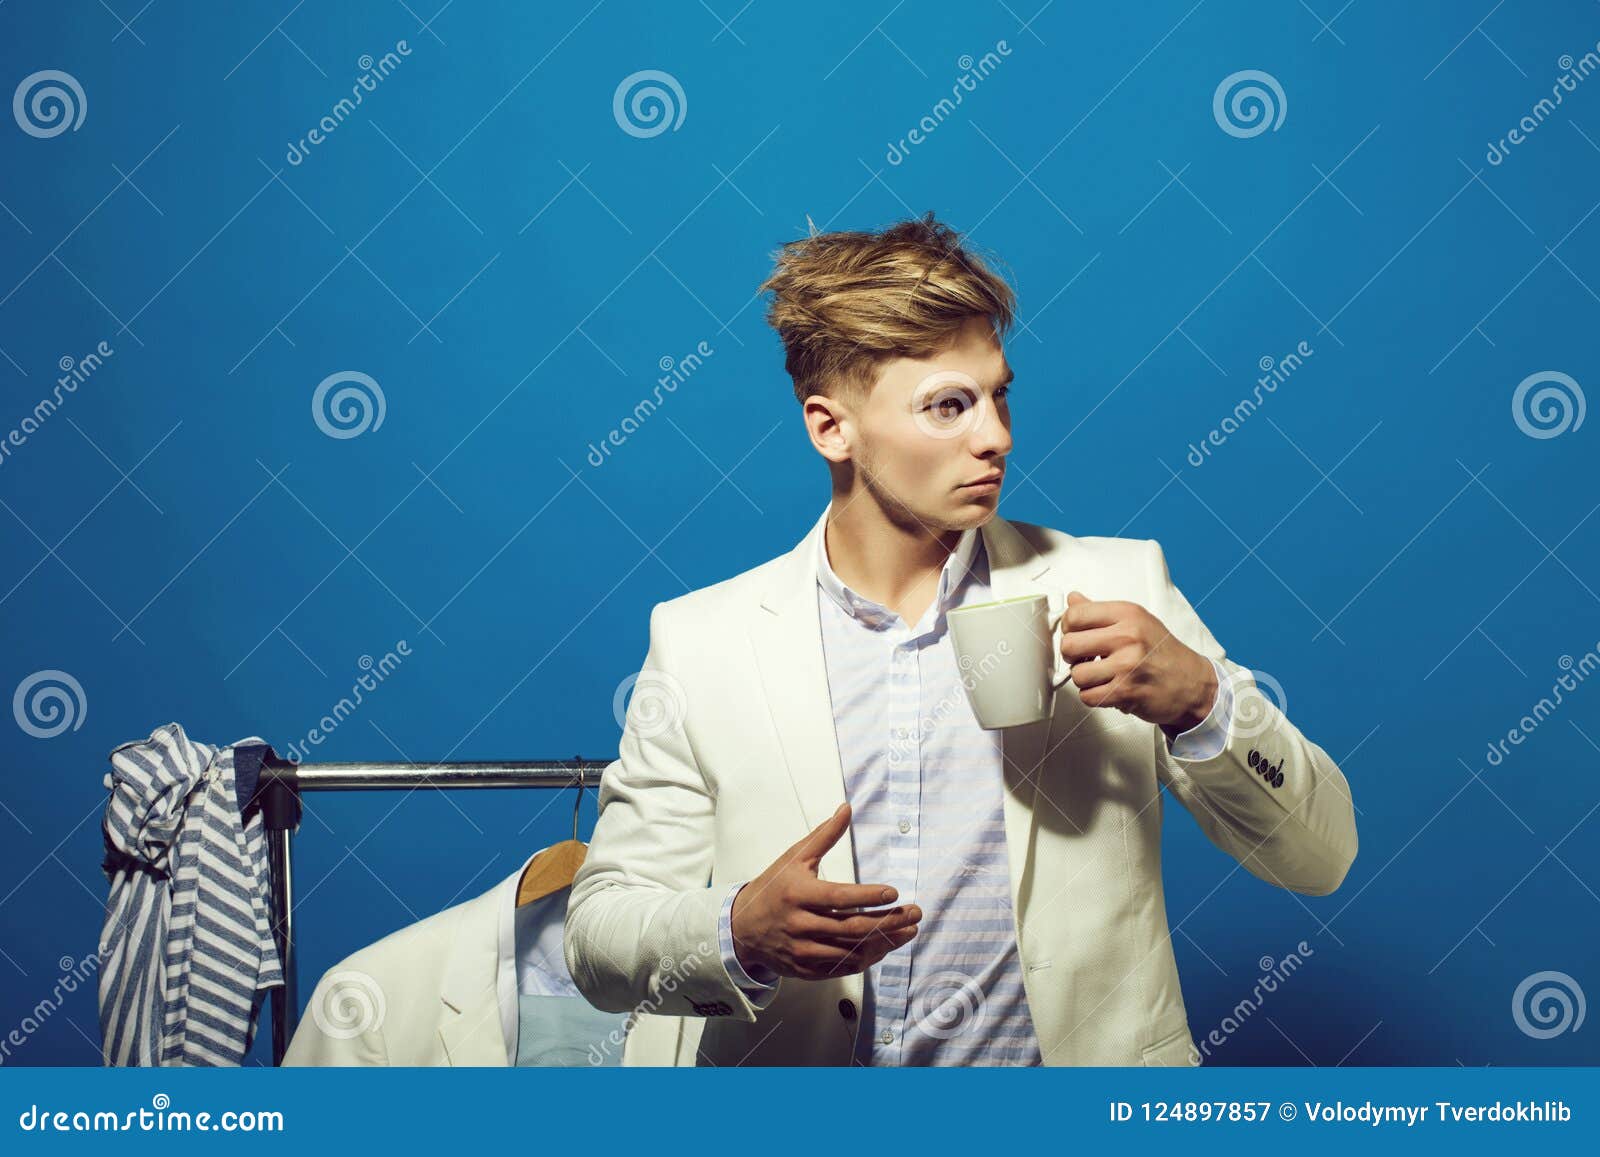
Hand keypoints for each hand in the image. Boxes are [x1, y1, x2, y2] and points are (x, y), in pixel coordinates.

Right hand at [730, 803, 920, 980]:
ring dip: (884, 942)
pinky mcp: (806, 968)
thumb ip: (824, 836)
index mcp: (799, 894)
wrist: (742, 927)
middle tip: (915, 913)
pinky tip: (885, 946)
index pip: (839, 897)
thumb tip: (847, 808)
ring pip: (851, 951)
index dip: (867, 897)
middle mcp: (801, 925)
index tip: (894, 892)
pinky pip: (842, 967)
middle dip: (888, 922)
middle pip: (851, 928)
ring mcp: (804, 950)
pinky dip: (867, 958)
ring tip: (909, 930)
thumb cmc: (774, 887)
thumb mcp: (795, 858)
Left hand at [1059, 590, 1217, 732]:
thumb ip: (1101, 612)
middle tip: (1085, 657)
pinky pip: (1087, 696)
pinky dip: (1093, 696)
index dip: (1069, 627)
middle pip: (1069, 644)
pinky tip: (1108, 688)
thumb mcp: (1136, 621)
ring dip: (1084, 679)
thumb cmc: (1164, 653)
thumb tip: (1073, 599)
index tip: (1076, 633)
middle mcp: (1128, 637)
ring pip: (1076, 674)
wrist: (1192, 683)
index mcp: (1128, 615)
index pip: (1076, 614)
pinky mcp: (1126, 692)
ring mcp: (1127, 665)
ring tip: (1100, 674)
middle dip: (1072, 655)